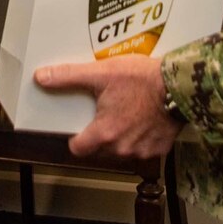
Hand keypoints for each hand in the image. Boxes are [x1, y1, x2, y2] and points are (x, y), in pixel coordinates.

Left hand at [34, 55, 182, 159]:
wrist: (180, 86)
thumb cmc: (143, 80)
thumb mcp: (101, 73)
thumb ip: (69, 77)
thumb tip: (42, 77)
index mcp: (104, 133)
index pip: (78, 148)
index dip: (77, 138)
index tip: (79, 127)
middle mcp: (122, 148)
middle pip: (101, 149)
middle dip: (101, 134)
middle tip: (107, 111)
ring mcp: (142, 151)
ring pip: (122, 150)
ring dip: (122, 136)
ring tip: (127, 111)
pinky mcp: (160, 149)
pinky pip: (144, 148)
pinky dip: (142, 136)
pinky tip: (144, 118)